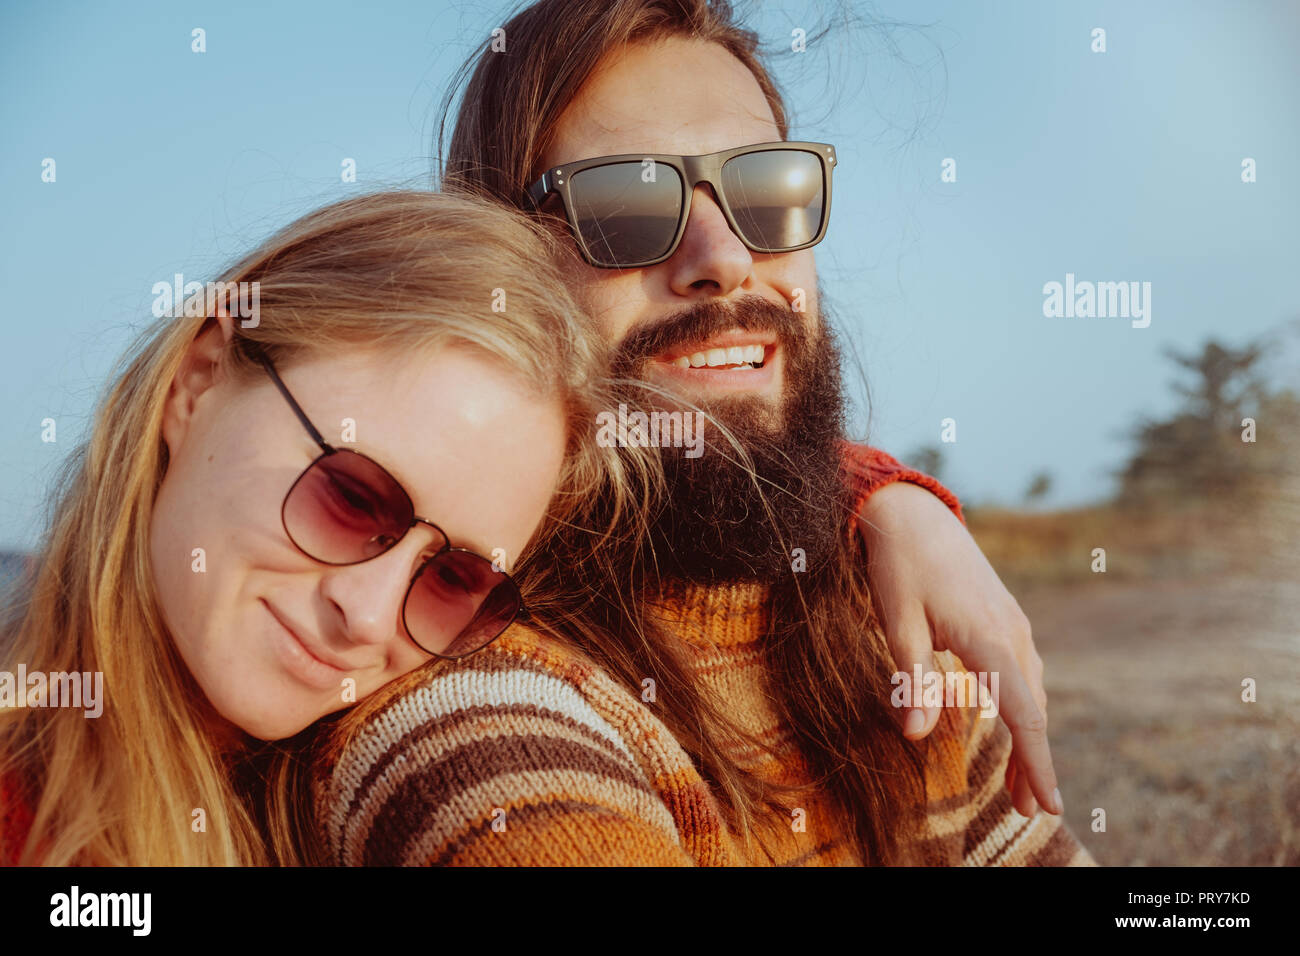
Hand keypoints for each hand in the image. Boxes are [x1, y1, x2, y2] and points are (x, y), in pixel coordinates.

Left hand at [856, 481, 1061, 818]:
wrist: (912, 512)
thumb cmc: (899, 566)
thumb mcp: (897, 622)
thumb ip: (913, 679)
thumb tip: (918, 736)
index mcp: (989, 638)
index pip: (1024, 715)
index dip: (1037, 763)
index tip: (1048, 804)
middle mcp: (1011, 632)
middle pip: (1032, 709)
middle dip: (1034, 761)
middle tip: (1030, 809)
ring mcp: (1011, 622)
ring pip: (1030, 691)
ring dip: (1028, 736)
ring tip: (1020, 781)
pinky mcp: (1003, 615)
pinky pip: (1021, 670)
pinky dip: (1021, 704)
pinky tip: (1010, 723)